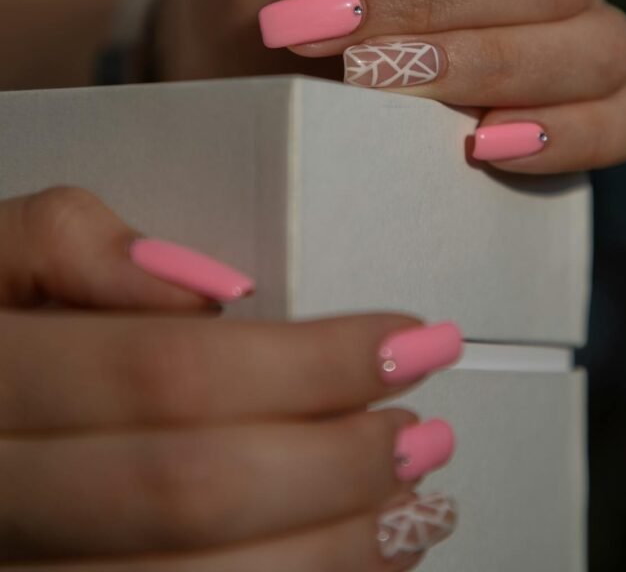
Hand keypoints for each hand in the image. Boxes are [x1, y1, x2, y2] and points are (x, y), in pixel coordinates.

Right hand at [0, 185, 457, 568]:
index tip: (405, 340)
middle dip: (335, 462)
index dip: (307, 361)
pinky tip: (347, 561)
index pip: (168, 373)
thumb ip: (70, 244)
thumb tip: (210, 288)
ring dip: (332, 551)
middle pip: (191, 490)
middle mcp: (1, 501)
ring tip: (413, 504)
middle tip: (424, 430)